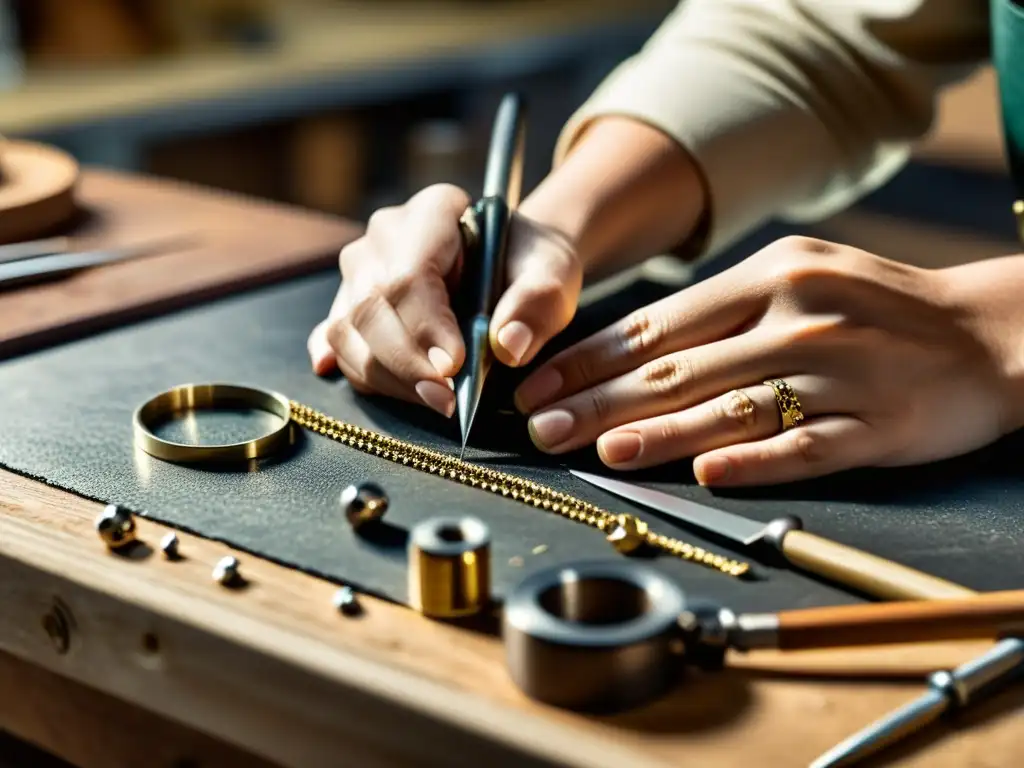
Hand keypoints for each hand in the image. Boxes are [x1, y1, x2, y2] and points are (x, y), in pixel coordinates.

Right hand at [307, 184, 582, 415]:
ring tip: (436, 403)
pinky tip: (378, 388)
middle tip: (448, 400)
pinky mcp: (350, 304)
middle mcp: (385, 236)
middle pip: (371, 306)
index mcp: (433, 212)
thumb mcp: (553, 276)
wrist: (514, 266)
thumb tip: (509, 346)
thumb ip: (538, 302)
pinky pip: (340, 344)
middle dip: (406, 363)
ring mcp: (360, 270)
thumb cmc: (530, 268)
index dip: (425, 325)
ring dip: (388, 378)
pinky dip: (360, 373)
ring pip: (349, 331)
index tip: (453, 367)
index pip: (411, 273)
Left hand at [513, 236, 1022, 485]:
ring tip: (598, 451)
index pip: (658, 323)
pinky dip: (752, 461)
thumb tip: (632, 348)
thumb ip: (723, 311)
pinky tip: (703, 475)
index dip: (591, 358)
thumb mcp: (800, 276)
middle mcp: (797, 317)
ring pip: (731, 408)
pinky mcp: (876, 424)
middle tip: (541, 428)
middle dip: (599, 400)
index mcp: (770, 276)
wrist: (989, 331)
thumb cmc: (876, 306)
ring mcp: (838, 372)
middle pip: (679, 367)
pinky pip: (805, 447)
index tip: (539, 384)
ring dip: (658, 433)